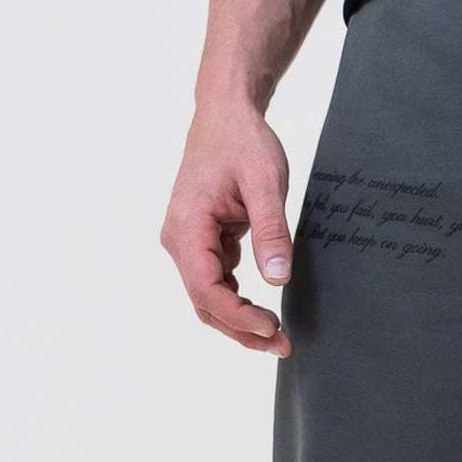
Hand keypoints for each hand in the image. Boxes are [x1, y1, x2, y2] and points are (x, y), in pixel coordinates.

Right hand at [161, 104, 293, 355]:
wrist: (226, 115)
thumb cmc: (244, 142)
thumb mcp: (266, 181)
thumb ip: (271, 231)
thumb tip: (278, 280)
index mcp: (187, 226)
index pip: (206, 288)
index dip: (238, 316)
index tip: (272, 329)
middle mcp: (178, 239)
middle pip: (204, 302)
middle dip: (242, 329)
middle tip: (283, 346)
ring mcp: (187, 243)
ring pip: (209, 298)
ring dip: (240, 321)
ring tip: (277, 337)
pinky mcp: (201, 243)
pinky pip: (216, 283)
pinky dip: (238, 302)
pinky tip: (265, 311)